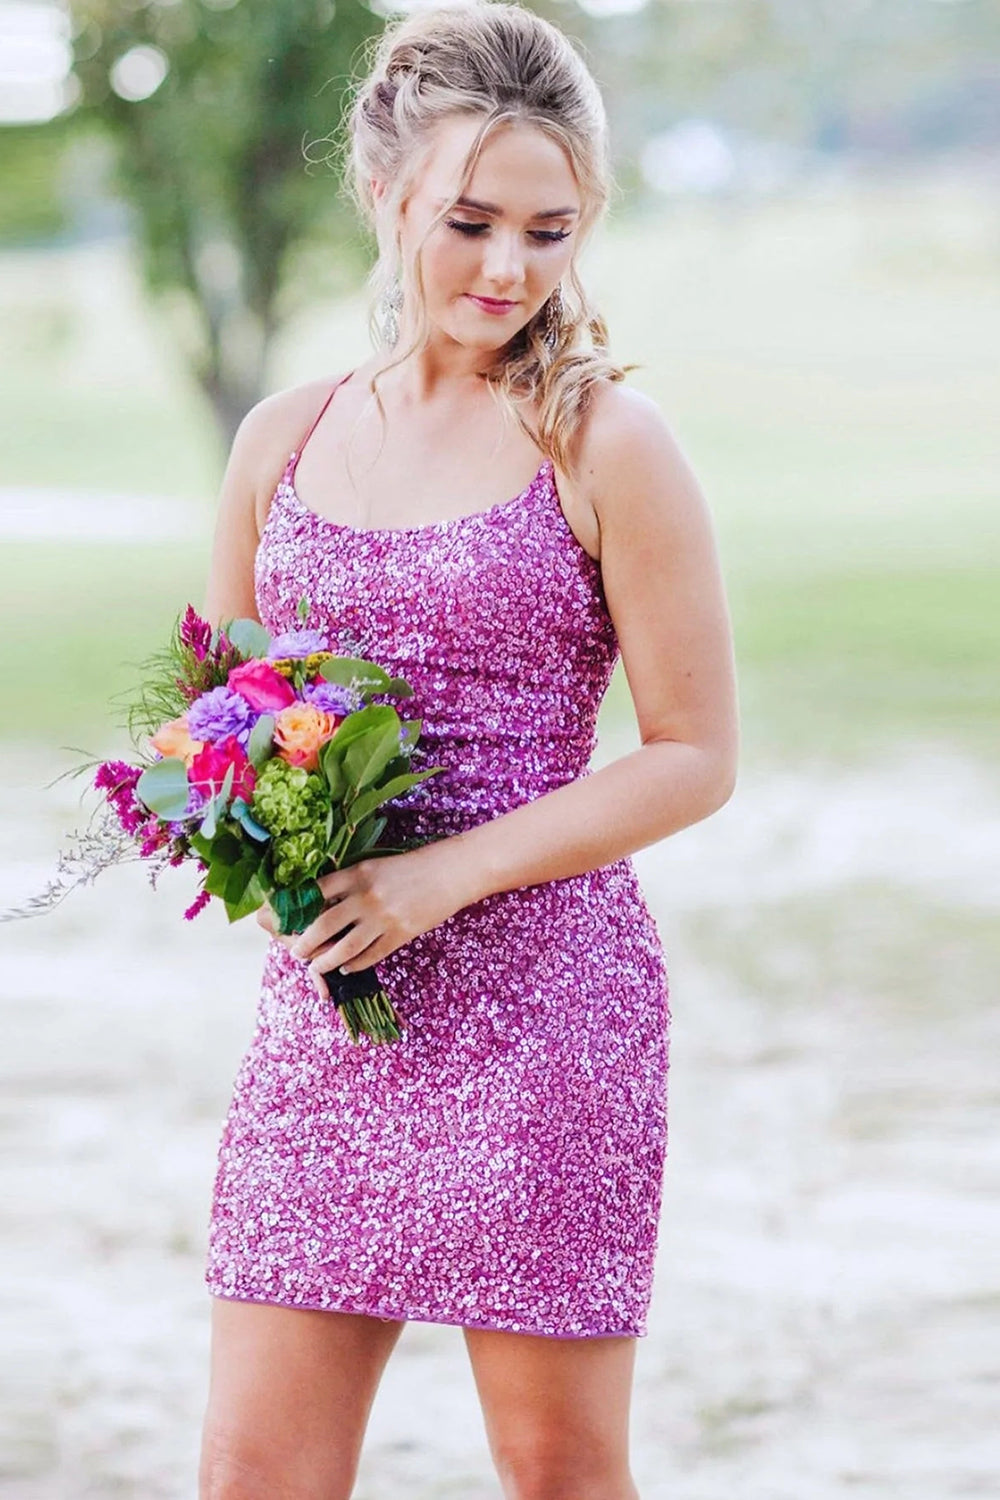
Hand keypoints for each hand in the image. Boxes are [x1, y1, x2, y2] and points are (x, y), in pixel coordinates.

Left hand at [280, 842, 471, 996]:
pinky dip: (353, 965)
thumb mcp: (375, 866)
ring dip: (325, 961)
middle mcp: (366, 896)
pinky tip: (346, 967)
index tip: (282, 921)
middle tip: (296, 952)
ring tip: (317, 966)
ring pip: (344, 948)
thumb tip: (318, 905)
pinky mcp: (400, 935)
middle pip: (323, 925)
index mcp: (357, 873)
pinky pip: (370, 957)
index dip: (295, 910)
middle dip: (304, 943)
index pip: (315, 893)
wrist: (451, 873)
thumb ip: (348, 883)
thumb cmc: (410, 867)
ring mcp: (383, 918)